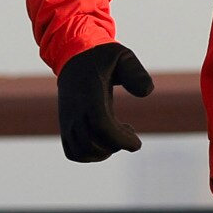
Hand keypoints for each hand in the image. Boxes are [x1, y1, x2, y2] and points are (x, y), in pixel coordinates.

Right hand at [56, 41, 153, 161]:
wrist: (74, 57)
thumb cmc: (102, 57)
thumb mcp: (123, 57)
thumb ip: (135, 72)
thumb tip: (146, 93)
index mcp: (89, 95)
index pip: (100, 125)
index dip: (120, 139)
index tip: (136, 143)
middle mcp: (75, 110)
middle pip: (92, 143)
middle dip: (115, 145)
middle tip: (129, 131)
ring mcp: (67, 120)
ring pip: (81, 152)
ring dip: (104, 153)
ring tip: (117, 136)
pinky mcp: (66, 126)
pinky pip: (73, 152)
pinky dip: (90, 156)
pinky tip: (105, 142)